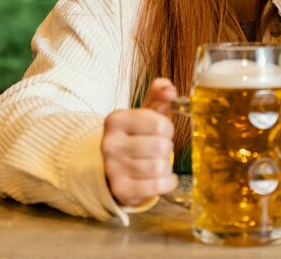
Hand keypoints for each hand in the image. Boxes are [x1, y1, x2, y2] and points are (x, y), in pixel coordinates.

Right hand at [101, 78, 178, 206]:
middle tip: (159, 148)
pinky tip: (162, 177)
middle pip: (161, 147)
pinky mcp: (120, 189)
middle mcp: (110, 143)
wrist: (114, 165)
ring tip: (158, 162)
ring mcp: (112, 168)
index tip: (161, 130)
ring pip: (159, 167)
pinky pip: (156, 186)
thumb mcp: (146, 111)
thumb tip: (170, 91)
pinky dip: (167, 182)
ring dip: (166, 166)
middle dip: (167, 148)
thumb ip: (160, 92)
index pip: (159, 124)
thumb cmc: (136, 134)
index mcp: (116, 119)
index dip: (167, 128)